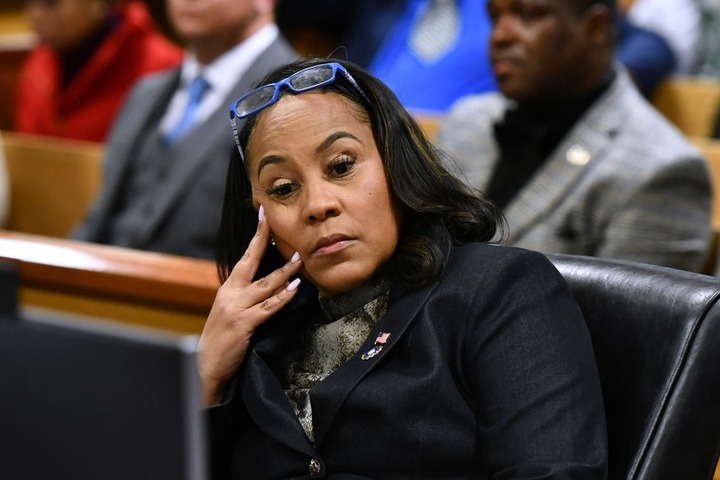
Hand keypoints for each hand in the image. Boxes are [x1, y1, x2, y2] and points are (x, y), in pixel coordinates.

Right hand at [197, 205, 302, 404]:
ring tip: (300, 258)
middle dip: (263, 238)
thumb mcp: (229, 312)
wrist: (206, 367)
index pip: (244, 257)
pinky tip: (295, 288)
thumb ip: (244, 297)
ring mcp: (237, 308)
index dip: (256, 236)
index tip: (263, 215)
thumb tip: (266, 283)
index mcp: (228, 289)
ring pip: (265, 284)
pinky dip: (283, 297)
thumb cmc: (222, 340)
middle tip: (275, 220)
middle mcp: (230, 293)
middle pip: (250, 261)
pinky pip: (268, 307)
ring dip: (285, 271)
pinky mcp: (244, 323)